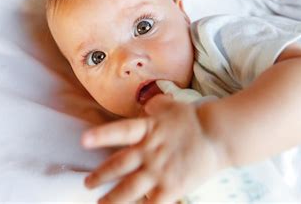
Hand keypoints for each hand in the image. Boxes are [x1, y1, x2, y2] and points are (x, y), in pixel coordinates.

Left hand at [82, 94, 225, 203]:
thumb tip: (147, 106)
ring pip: (130, 189)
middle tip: (88, 184)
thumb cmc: (193, 119)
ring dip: (113, 198)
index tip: (83, 140)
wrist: (217, 135)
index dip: (101, 136)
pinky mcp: (171, 187)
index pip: (120, 132)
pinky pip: (152, 203)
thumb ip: (155, 106)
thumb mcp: (171, 106)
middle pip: (119, 166)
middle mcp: (149, 152)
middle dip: (100, 176)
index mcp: (147, 130)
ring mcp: (159, 171)